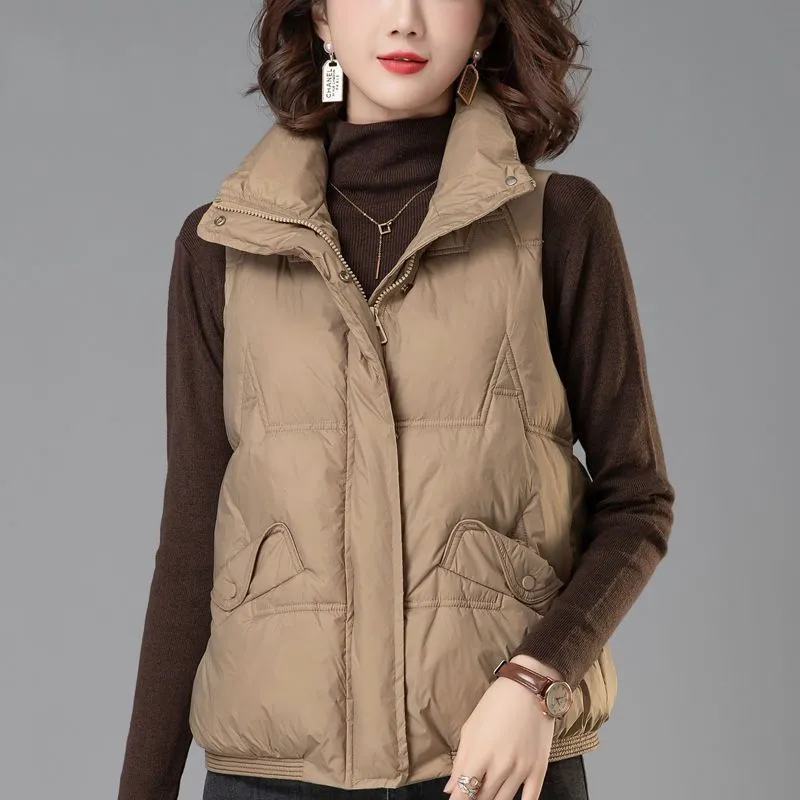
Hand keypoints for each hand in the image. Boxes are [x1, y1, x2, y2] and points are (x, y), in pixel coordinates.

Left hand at [443, 655, 562, 799]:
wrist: (529, 688)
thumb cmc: (496, 703)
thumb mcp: (471, 726)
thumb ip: (461, 760)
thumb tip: (451, 788)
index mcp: (480, 754)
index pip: (464, 792)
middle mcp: (500, 766)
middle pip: (483, 798)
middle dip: (475, 797)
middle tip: (473, 790)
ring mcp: (521, 769)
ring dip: (493, 799)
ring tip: (489, 790)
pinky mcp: (539, 769)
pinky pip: (530, 799)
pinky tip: (513, 799)